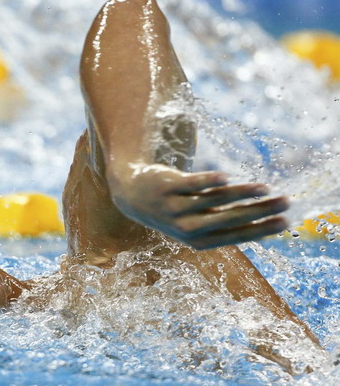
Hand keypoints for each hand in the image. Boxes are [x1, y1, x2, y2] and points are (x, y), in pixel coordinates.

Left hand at [107, 163, 288, 249]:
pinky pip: (192, 184)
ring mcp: (176, 207)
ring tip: (265, 188)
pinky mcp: (168, 186)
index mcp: (199, 241)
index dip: (261, 229)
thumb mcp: (196, 225)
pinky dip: (209, 181)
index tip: (285, 222)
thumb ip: (224, 224)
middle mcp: (187, 227)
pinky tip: (227, 178)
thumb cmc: (174, 211)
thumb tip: (262, 224)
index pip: (236, 235)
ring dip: (242, 193)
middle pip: (230, 218)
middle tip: (286, 202)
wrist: (133, 196)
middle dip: (260, 211)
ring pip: (214, 200)